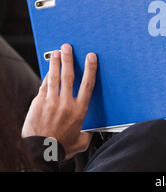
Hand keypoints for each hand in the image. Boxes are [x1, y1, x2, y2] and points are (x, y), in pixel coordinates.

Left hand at [22, 44, 96, 159]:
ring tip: (56, 53)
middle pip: (69, 76)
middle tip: (67, 47)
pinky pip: (44, 86)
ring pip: (55, 78)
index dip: (90, 68)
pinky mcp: (38, 104)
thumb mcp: (81, 141)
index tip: (91, 57)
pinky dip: (47, 77)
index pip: (87, 84)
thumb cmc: (61, 147)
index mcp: (80, 110)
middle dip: (69, 59)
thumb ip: (87, 132)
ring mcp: (51, 102)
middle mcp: (66, 103)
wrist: (42, 153)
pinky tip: (48, 71)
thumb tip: (90, 131)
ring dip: (56, 63)